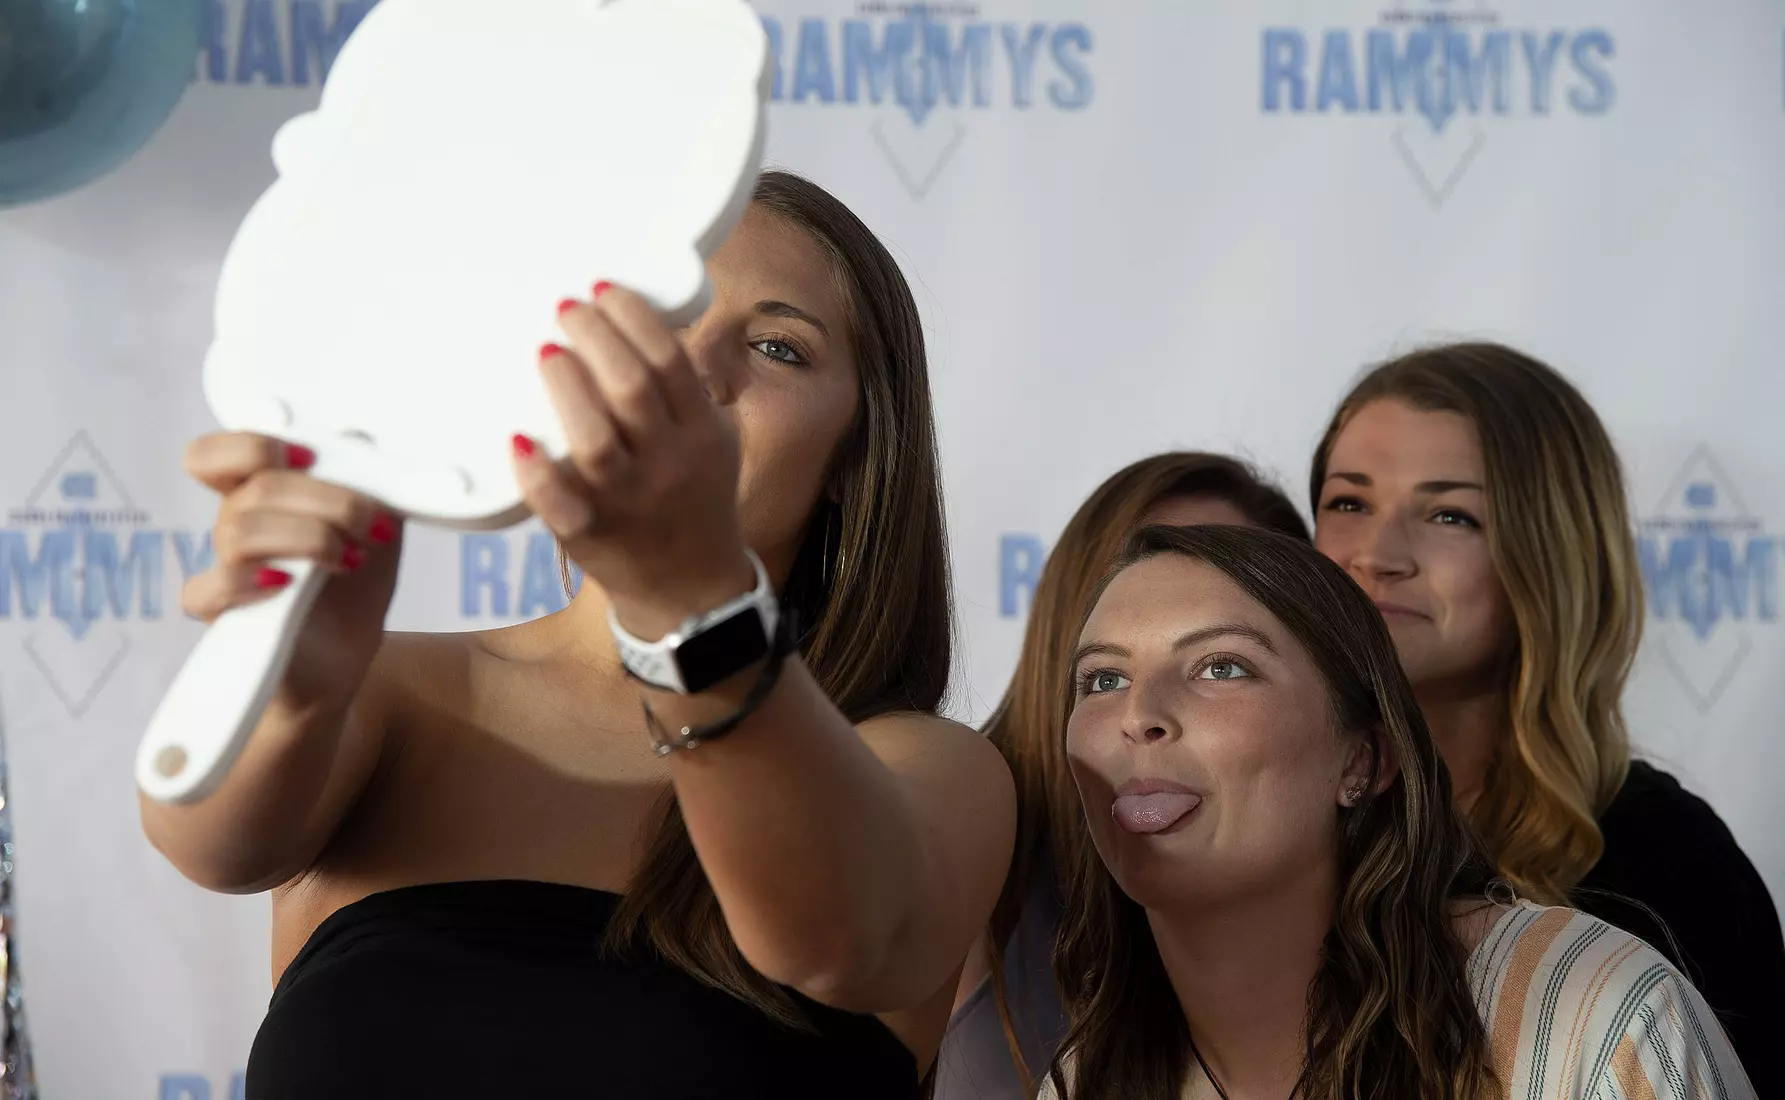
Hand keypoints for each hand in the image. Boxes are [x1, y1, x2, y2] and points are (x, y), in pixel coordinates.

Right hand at [181, 432, 402, 709]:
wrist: (345, 656)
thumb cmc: (352, 584)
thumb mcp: (377, 524)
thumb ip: (370, 481)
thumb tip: (363, 439)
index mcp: (261, 494)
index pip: (214, 455)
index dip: (251, 445)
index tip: (308, 458)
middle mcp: (235, 526)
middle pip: (256, 488)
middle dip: (328, 500)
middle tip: (371, 526)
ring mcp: (226, 570)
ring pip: (239, 531)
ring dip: (309, 537)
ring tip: (351, 561)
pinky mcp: (224, 618)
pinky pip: (206, 590)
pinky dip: (249, 581)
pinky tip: (288, 584)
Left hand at [514, 283, 752, 638]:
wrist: (692, 590)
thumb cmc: (694, 499)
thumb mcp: (714, 440)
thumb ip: (685, 390)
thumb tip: (639, 322)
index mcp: (701, 433)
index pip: (670, 361)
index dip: (634, 318)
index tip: (603, 290)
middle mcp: (668, 465)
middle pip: (631, 389)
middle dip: (595, 338)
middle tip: (566, 309)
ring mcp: (628, 502)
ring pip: (595, 440)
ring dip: (567, 388)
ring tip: (547, 352)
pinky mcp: (589, 535)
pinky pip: (560, 504)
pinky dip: (538, 473)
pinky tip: (517, 441)